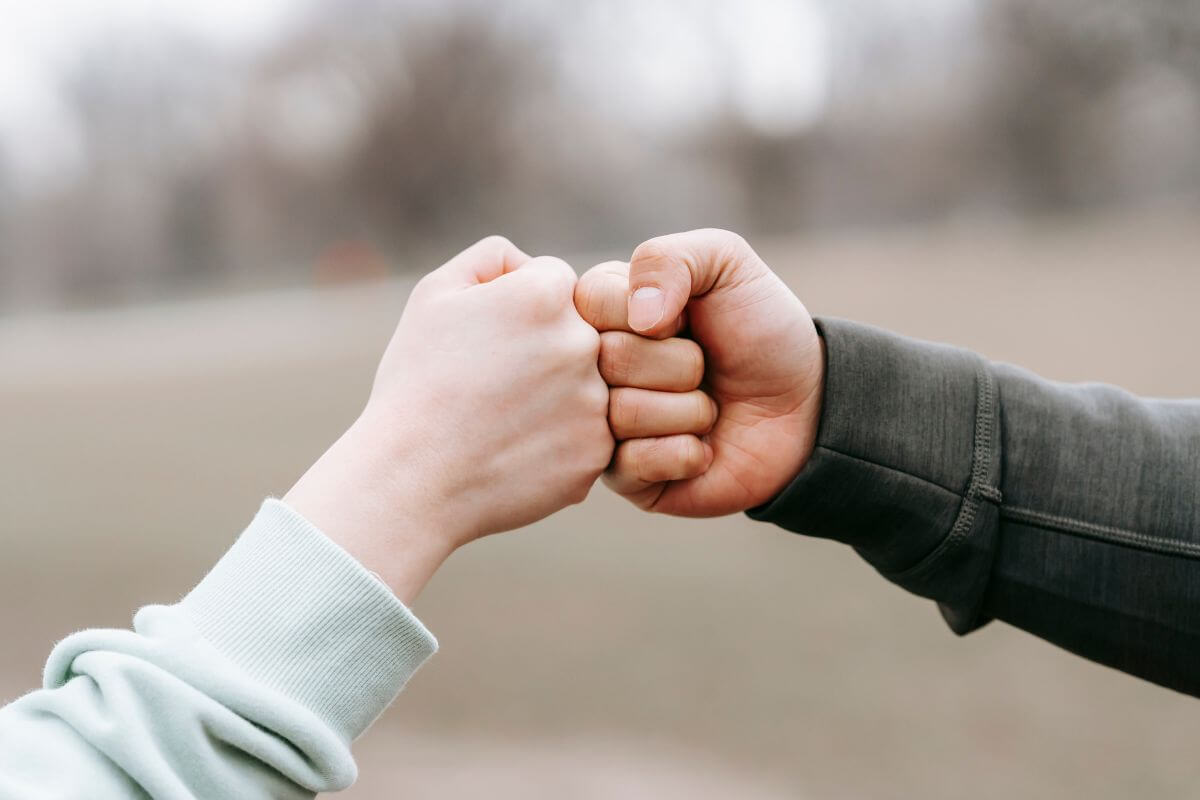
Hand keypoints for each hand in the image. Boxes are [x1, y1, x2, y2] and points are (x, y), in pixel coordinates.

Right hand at [287, 236, 612, 600]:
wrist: (411, 479)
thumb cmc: (416, 383)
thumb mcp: (435, 296)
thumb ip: (493, 259)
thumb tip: (530, 263)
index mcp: (546, 294)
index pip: (554, 283)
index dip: (516, 312)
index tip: (487, 343)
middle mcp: (582, 342)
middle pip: (578, 333)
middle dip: (542, 352)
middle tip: (493, 387)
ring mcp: (596, 401)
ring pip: (586, 385)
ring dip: (554, 398)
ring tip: (500, 422)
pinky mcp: (596, 453)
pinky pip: (587, 435)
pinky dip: (557, 443)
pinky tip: (514, 451)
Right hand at [575, 229, 822, 516]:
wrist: (807, 406)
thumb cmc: (762, 330)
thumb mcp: (725, 264)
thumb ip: (668, 258)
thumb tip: (637, 317)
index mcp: (604, 310)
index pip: (590, 301)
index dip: (651, 311)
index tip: (685, 317)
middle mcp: (594, 368)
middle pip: (609, 359)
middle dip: (680, 363)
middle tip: (705, 367)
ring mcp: (605, 424)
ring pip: (622, 413)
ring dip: (689, 410)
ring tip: (708, 407)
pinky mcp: (625, 477)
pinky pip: (633, 464)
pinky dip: (684, 452)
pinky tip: (702, 448)